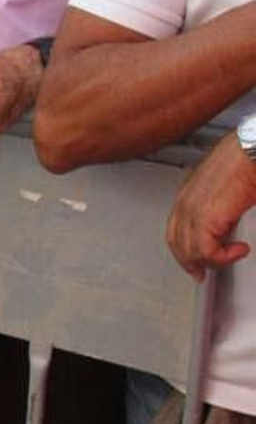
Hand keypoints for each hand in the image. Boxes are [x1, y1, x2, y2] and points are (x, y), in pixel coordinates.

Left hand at [166, 131, 255, 279]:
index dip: (183, 249)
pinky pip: (207, 252)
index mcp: (188, 194)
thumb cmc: (245, 159)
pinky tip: (240, 250)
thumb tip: (226, 223)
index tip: (194, 261)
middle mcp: (186, 203)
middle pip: (177, 244)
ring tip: (232, 255)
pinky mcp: (207, 218)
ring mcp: (193, 211)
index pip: (175, 229)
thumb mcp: (227, 187)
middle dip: (191, 263)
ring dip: (213, 261)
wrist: (253, 149)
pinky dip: (224, 257)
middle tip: (203, 274)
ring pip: (191, 251)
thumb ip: (220, 206)